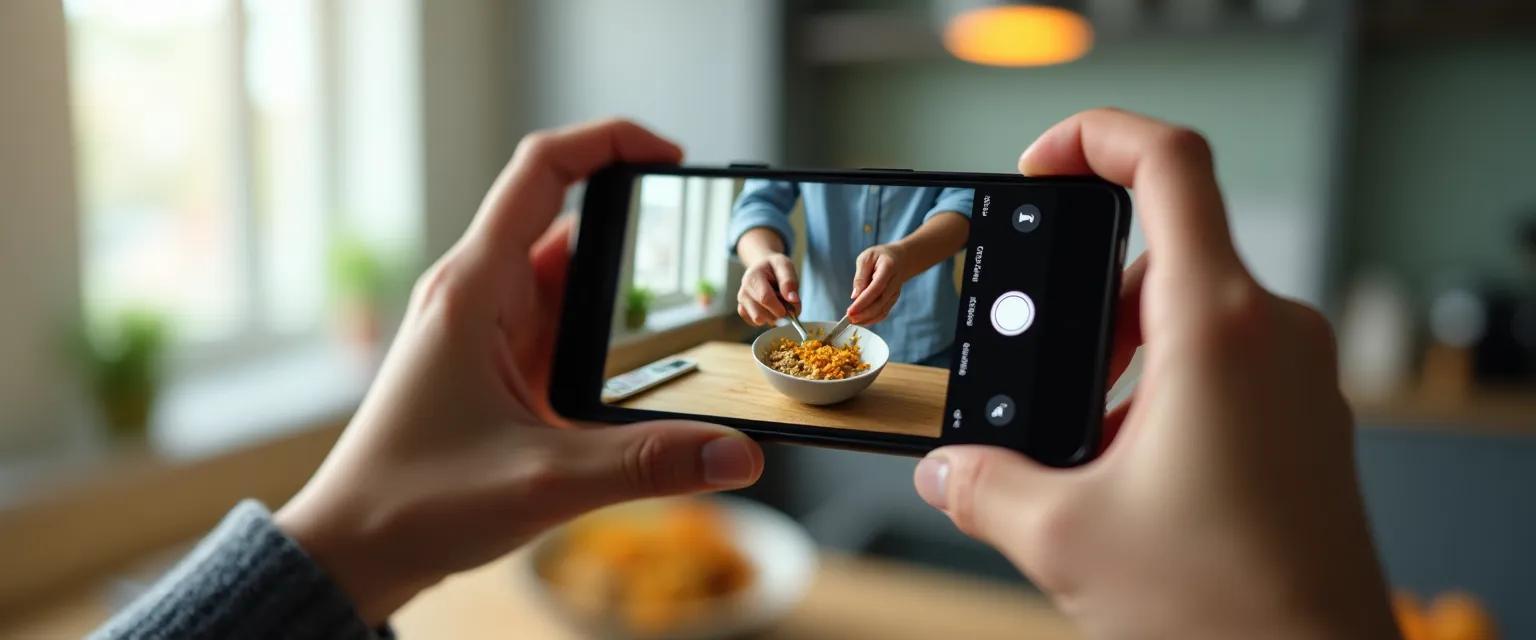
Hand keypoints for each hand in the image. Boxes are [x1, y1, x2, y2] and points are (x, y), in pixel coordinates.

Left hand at [274, 120, 763, 624]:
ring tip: (693, 312)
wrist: (349, 553)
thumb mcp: (542, 481)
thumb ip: (647, 465)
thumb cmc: (410, 503)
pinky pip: (562, 329)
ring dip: (625, 292)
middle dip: (638, 230)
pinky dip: (608, 337)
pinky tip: (648, 368)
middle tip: (704, 255)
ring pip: (570, 283)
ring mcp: (487, 333)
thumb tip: (739, 453)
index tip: (672, 156)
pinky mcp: (497, 370)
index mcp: (475, 290)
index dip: (609, 141)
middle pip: (570, 225)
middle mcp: (479, 297)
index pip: (542, 170)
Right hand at [736, 250, 799, 325]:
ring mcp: (742, 302)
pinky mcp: (743, 311)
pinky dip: (767, 319)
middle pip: (760, 314)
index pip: (765, 298)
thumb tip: (792, 299)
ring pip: (758, 321)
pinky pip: (756, 323)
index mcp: (753, 277)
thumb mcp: (785, 266)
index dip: (780, 307)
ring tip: (778, 304)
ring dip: (773, 317)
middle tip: (787, 304)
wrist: (762, 267)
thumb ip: (789, 281)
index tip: (791, 308)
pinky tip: (770, 308)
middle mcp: (744, 291)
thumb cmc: (774, 267)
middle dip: (778, 314)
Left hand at [847, 243, 905, 324]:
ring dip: (867, 319)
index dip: (863, 302)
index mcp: (888, 268)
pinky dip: (873, 319)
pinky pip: (884, 312)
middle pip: (880, 303)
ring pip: (882, 310)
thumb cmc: (880, 256)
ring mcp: (895, 293)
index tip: (850, 311)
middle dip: (864, 314)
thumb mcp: (866, 258)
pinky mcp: (893, 299)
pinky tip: (861, 321)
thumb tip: (854, 296)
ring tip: (852, 321)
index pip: (876, 289)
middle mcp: (894, 283)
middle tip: (848, 319)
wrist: (901, 259)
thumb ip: (860, 277)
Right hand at [913, 109, 1396, 638]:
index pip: (1169, 164)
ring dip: (1118, 352)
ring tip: (1074, 434)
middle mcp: (1272, 335)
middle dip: (1083, 295)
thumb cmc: (1226, 609)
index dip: (1094, 138)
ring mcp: (1299, 378)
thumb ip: (984, 486)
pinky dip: (1160, 387)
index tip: (1040, 169)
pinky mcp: (1305, 422)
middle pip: (1164, 251)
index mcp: (1216, 330)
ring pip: (1190, 314)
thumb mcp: (1065, 538)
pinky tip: (1121, 466)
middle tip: (1034, 357)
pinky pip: (1223, 365)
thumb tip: (947, 470)